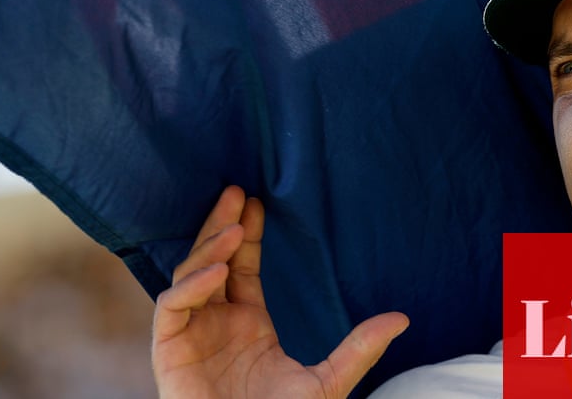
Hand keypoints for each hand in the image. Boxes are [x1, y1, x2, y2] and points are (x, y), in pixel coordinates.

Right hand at [152, 186, 408, 397]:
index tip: (256, 202)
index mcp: (248, 324)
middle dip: (221, 225)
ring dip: (208, 250)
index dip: (246, 234)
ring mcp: (190, 335)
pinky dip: (191, 287)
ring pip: (189, 277)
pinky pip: (172, 308)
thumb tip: (402, 318)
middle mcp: (216, 323)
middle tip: (236, 191)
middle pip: (212, 261)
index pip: (242, 267)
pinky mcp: (169, 351)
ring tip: (232, 229)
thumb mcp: (328, 383)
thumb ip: (359, 349)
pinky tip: (217, 272)